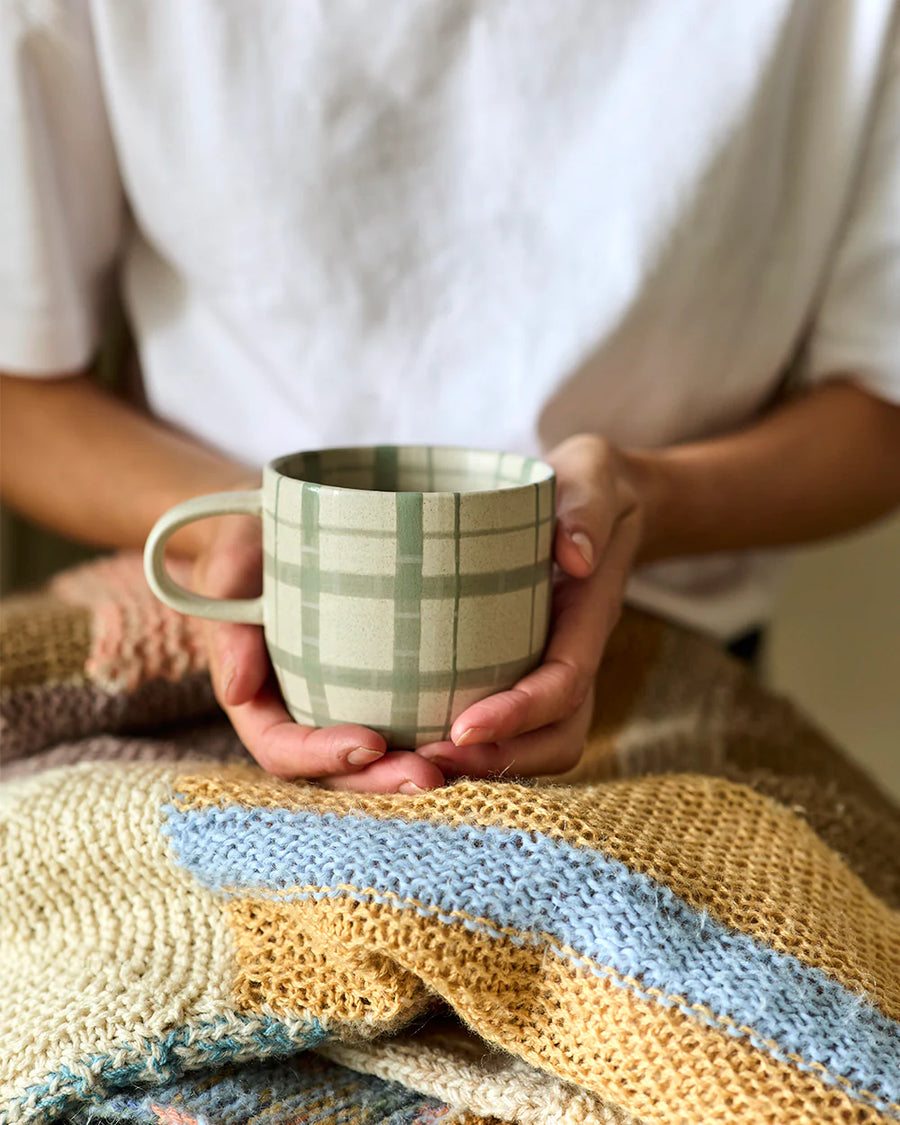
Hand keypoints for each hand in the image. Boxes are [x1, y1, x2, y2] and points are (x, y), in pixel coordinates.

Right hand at [191, 496, 444, 793]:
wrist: (279, 524)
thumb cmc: (247, 543)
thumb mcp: (229, 568)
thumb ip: (228, 624)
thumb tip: (237, 691)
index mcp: (258, 702)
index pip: (282, 749)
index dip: (322, 756)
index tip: (370, 742)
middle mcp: (300, 713)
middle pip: (337, 769)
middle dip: (381, 780)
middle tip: (432, 776)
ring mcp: (338, 704)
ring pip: (375, 758)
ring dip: (414, 767)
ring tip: (463, 765)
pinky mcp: (375, 684)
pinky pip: (403, 719)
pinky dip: (434, 732)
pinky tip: (480, 730)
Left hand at [415, 435, 644, 779]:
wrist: (597, 496)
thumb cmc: (588, 482)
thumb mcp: (591, 473)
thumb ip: (586, 505)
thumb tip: (575, 556)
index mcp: (591, 613)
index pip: (565, 681)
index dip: (519, 713)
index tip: (463, 729)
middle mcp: (576, 651)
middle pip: (558, 735)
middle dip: (500, 758)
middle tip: (426, 761)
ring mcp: (554, 665)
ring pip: (538, 742)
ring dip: (484, 763)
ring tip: (416, 762)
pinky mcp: (526, 666)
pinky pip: (512, 723)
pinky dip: (472, 743)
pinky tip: (416, 737)